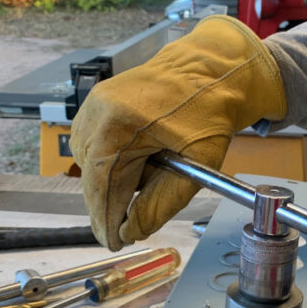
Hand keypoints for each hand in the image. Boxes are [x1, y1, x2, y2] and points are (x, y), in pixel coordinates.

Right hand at [70, 15, 285, 249]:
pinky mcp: (99, 100)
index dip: (104, 219)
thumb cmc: (212, 108)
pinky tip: (143, 156)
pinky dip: (113, 159)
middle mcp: (99, 110)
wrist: (215, 66)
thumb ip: (161, 202)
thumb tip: (132, 230)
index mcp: (120, 123)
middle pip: (92, 175)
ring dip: (114, 179)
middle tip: (132, 222)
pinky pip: (95, 142)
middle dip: (111, 201)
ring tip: (151, 173)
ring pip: (91, 161)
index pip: (100, 185)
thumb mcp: (197, 163)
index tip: (114, 241)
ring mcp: (96, 102)